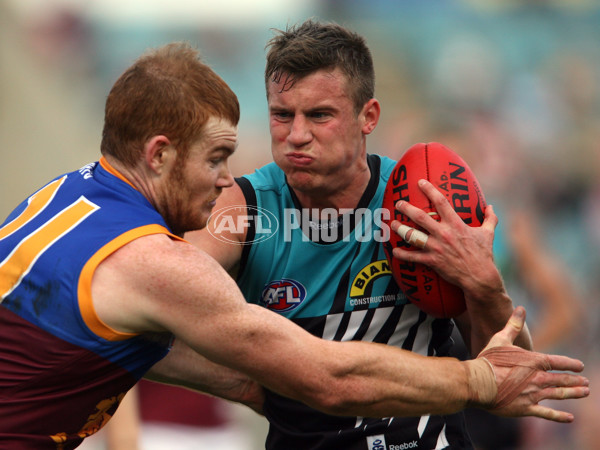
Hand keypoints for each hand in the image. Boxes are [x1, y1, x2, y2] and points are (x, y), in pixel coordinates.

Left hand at [390, 179, 501, 297]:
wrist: (479, 277)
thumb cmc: (484, 255)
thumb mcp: (488, 234)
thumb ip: (489, 219)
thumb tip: (490, 207)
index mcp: (456, 224)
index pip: (441, 202)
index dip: (430, 190)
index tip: (420, 182)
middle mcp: (444, 233)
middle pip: (420, 217)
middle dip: (407, 208)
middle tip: (399, 203)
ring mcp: (436, 248)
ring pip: (413, 236)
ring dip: (400, 229)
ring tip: (393, 224)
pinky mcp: (432, 261)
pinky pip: (413, 257)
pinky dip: (402, 255)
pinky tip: (394, 251)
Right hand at [474, 307, 588, 421]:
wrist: (478, 382)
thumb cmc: (488, 360)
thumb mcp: (500, 339)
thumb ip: (513, 325)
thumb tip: (520, 308)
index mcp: (533, 361)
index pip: (557, 362)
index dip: (570, 364)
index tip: (580, 366)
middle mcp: (537, 378)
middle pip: (562, 379)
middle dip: (575, 380)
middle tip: (586, 382)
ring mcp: (533, 394)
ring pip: (559, 394)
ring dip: (573, 393)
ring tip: (584, 393)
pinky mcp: (526, 408)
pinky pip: (547, 413)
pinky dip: (560, 416)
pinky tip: (570, 417)